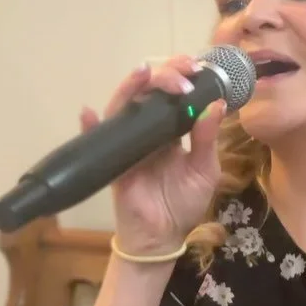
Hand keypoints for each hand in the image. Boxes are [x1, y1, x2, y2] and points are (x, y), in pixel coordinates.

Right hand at [80, 57, 225, 255]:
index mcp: (172, 129)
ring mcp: (128, 142)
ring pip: (124, 107)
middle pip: (149, 92)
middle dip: (164, 74)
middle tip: (182, 69)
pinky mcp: (113, 161)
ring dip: (131, 87)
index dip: (182, 76)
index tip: (196, 67)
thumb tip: (216, 105)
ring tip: (143, 72)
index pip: (174, 94)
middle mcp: (148, 130)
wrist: (163, 237)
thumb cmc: (183, 203)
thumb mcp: (205, 170)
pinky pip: (99, 140)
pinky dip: (90, 126)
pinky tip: (89, 113)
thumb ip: (207, 139)